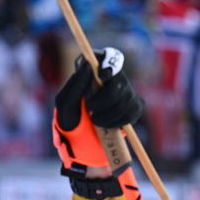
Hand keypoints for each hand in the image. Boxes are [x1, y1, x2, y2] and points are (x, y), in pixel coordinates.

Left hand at [52, 48, 141, 174]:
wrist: (81, 143)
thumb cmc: (69, 119)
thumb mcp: (65, 102)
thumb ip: (75, 83)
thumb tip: (88, 65)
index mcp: (94, 73)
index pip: (108, 56)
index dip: (108, 62)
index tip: (101, 75)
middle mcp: (112, 79)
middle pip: (119, 79)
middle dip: (104, 97)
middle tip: (90, 108)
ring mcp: (125, 92)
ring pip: (126, 96)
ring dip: (109, 113)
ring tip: (96, 121)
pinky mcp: (133, 107)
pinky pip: (134, 109)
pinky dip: (120, 120)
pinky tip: (109, 126)